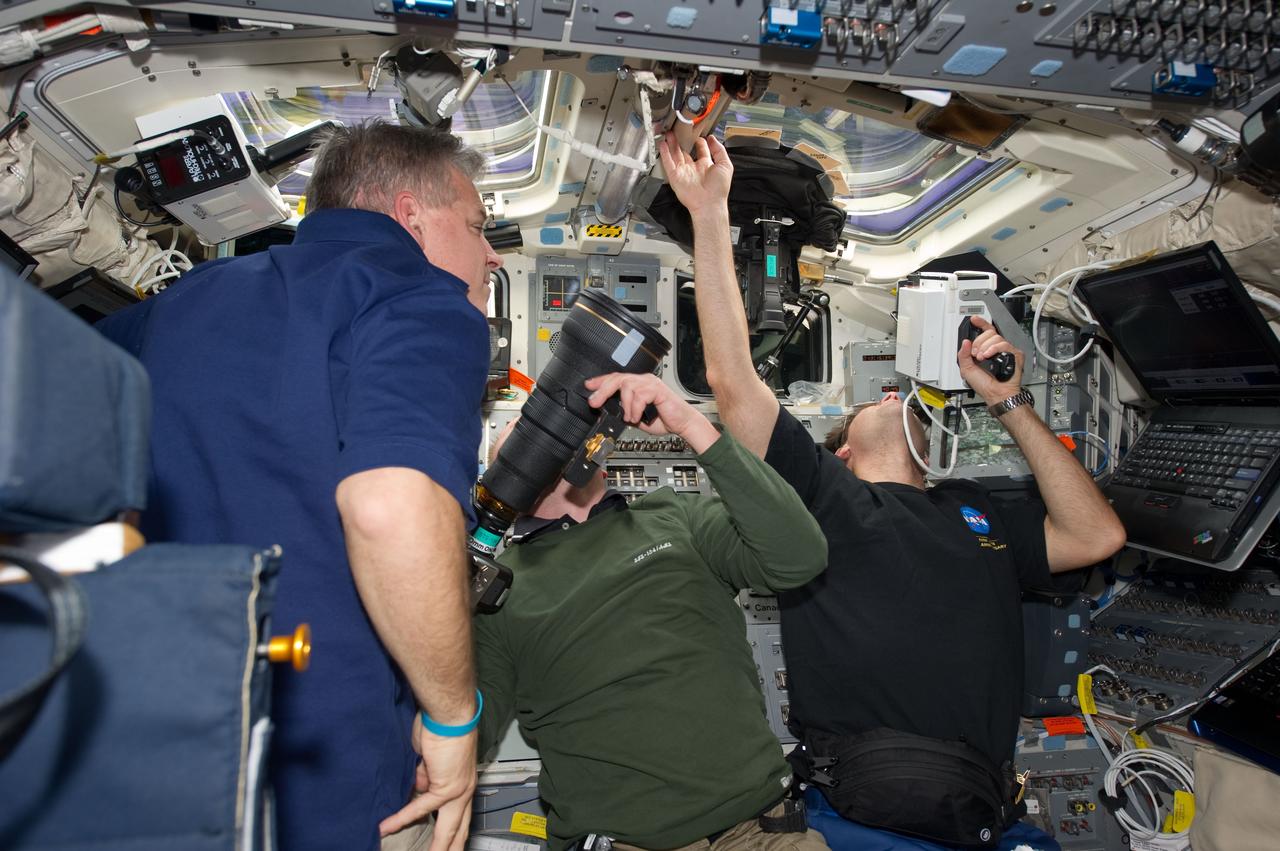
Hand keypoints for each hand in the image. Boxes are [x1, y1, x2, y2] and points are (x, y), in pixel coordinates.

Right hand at [379, 722, 477, 850]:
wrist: (448, 716)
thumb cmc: (441, 729)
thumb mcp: (432, 761)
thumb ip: (427, 778)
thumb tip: (419, 788)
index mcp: (463, 784)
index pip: (460, 816)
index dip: (454, 835)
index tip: (448, 847)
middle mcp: (465, 791)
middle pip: (459, 830)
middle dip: (451, 848)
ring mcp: (458, 791)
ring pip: (447, 829)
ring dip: (436, 848)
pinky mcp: (446, 787)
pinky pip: (421, 807)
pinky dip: (402, 818)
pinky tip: (387, 827)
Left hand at [585, 373, 696, 435]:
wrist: (683, 424)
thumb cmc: (664, 419)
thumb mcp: (637, 417)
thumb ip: (624, 412)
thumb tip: (609, 412)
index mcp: (639, 385)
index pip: (617, 378)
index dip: (601, 381)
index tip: (588, 386)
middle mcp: (644, 381)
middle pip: (618, 378)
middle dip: (603, 390)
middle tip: (594, 402)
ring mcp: (651, 383)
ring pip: (627, 386)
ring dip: (625, 405)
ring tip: (629, 417)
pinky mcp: (658, 390)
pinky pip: (639, 395)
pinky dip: (635, 408)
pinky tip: (637, 417)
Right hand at [658, 134, 732, 218]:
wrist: (709, 203)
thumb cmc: (719, 189)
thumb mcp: (725, 165)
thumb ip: (719, 150)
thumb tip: (712, 139)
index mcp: (706, 166)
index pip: (701, 150)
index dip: (700, 141)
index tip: (698, 134)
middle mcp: (694, 169)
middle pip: (685, 152)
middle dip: (681, 141)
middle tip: (678, 131)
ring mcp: (684, 172)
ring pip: (675, 155)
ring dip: (671, 144)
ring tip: (668, 134)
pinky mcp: (675, 177)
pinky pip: (668, 163)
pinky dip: (665, 154)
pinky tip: (663, 145)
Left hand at [957, 315, 1023, 404]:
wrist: (996, 393)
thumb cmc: (984, 385)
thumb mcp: (966, 369)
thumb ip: (963, 355)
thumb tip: (965, 342)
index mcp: (986, 350)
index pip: (985, 332)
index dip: (980, 324)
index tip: (973, 320)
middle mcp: (996, 349)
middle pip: (989, 332)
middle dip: (979, 341)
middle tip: (975, 353)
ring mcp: (1006, 351)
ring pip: (996, 337)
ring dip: (985, 347)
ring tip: (982, 358)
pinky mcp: (1015, 354)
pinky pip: (1004, 344)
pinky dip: (993, 349)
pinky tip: (988, 355)